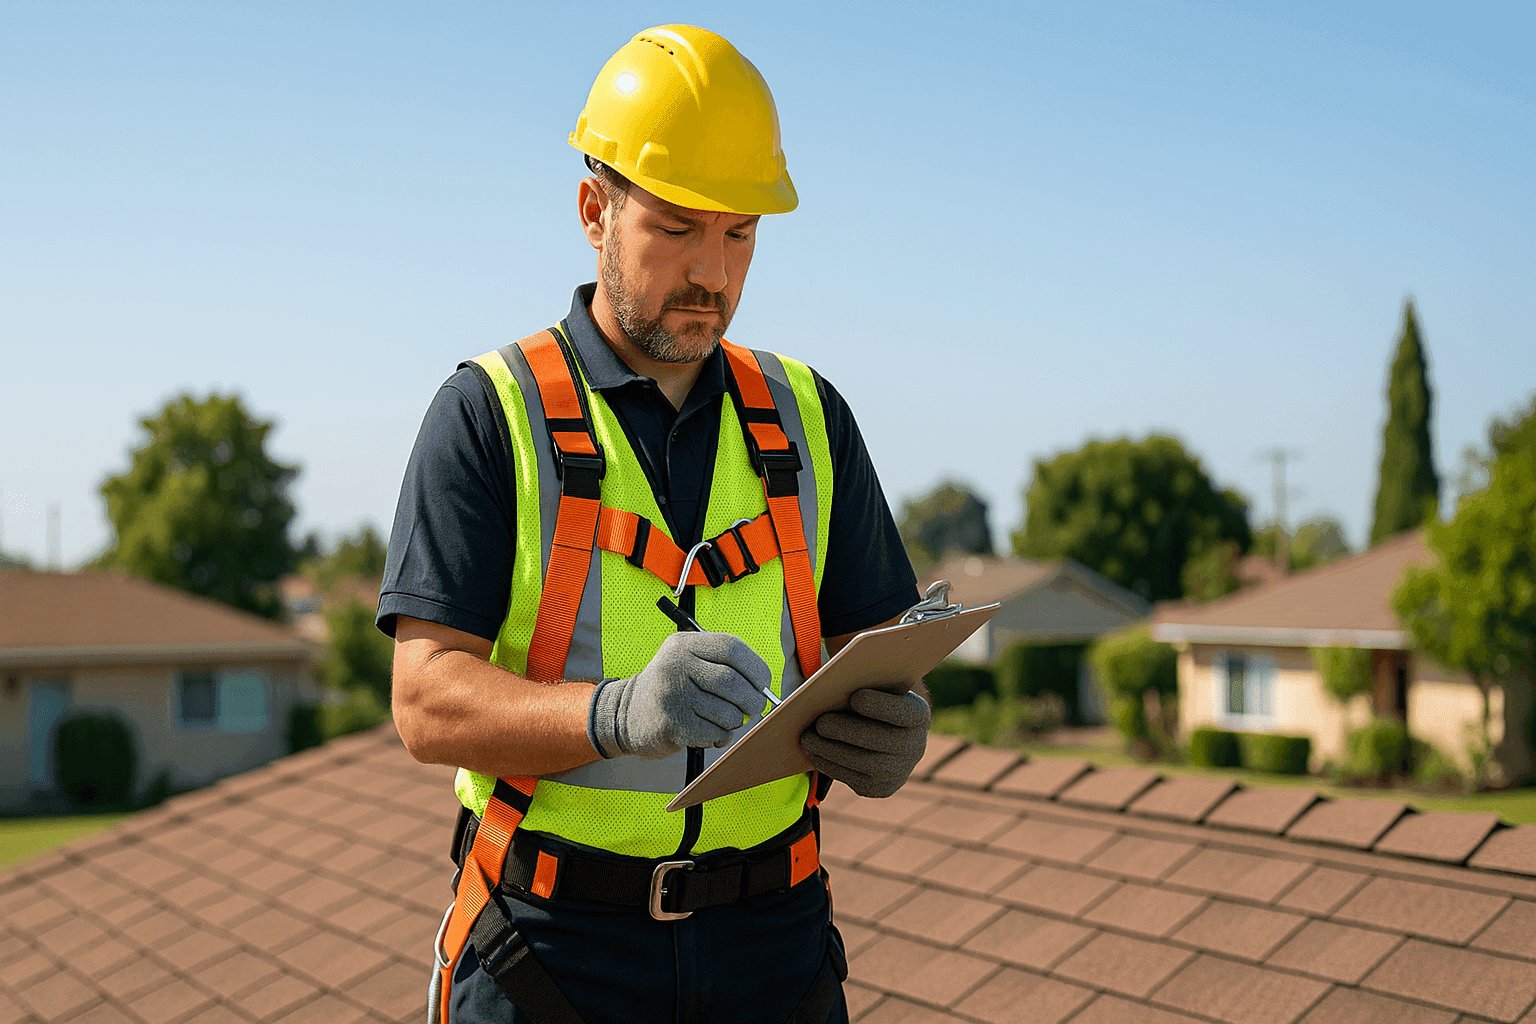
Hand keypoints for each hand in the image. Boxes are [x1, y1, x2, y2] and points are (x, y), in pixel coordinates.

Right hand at [588, 631, 770, 758]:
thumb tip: (765, 688)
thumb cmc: (671, 689)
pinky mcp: (671, 724)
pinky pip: (713, 733)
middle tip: (754, 709)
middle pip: (732, 683)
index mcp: (683, 645)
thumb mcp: (688, 663)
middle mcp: (675, 665)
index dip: (756, 668)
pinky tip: (707, 732)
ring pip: (727, 713)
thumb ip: (723, 667)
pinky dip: (719, 736)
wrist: (625, 714)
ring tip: (722, 721)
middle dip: (752, 701)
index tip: (764, 683)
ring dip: (733, 722)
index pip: (731, 648)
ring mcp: (671, 695)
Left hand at [800, 688, 929, 797]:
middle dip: (847, 731)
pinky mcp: (881, 788)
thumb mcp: (875, 687)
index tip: (855, 697)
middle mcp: (915, 746)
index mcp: (918, 715)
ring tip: (807, 737)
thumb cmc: (873, 700)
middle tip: (820, 722)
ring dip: (831, 751)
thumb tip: (832, 681)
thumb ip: (863, 682)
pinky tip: (812, 751)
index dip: (881, 706)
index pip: (904, 712)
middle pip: (882, 741)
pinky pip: (853, 779)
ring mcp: (900, 771)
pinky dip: (829, 764)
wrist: (887, 734)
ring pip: (864, 764)